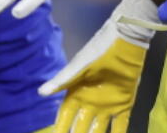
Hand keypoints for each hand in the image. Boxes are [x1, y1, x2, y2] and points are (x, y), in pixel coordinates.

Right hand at [39, 0, 166, 132]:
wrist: (125, 41)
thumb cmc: (98, 51)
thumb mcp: (79, 66)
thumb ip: (62, 80)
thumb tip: (41, 92)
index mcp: (76, 92)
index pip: (65, 114)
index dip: (60, 126)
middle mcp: (90, 101)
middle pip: (80, 124)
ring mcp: (107, 104)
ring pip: (98, 128)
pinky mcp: (124, 104)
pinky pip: (120, 125)